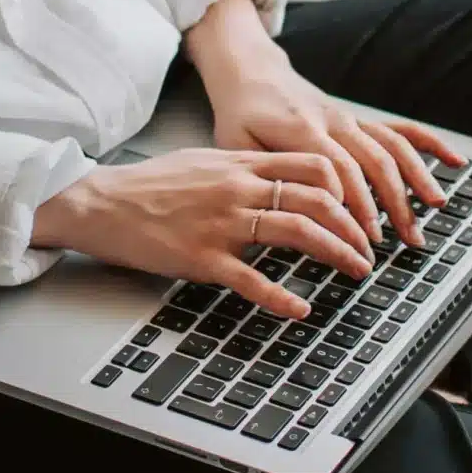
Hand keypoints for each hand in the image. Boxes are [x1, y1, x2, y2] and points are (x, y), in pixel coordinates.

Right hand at [29, 149, 376, 318]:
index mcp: (238, 164)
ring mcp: (222, 223)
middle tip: (369, 249)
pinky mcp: (203, 257)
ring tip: (356, 270)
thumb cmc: (149, 186)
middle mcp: (237, 188)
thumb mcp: (202, 163)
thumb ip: (243, 169)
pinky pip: (253, 280)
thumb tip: (281, 179)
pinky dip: (282, 298)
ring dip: (337, 252)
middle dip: (354, 226)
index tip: (362, 210)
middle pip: (317, 198)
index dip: (349, 188)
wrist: (102, 202)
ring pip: (297, 231)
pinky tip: (300, 309)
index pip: (312, 165)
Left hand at [196, 38, 464, 250]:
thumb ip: (261, 172)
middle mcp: (333, 121)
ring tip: (433, 211)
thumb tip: (285, 205)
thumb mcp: (235, 144)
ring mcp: (350, 119)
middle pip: (373, 161)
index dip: (354, 205)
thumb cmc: (239, 116)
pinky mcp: (359, 120)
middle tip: (405, 240)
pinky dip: (429, 143)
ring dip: (416, 179)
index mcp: (301, 129)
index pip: (337, 170)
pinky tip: (454, 161)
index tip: (363, 238)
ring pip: (391, 147)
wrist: (250, 73)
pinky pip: (399, 129)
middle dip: (393, 202)